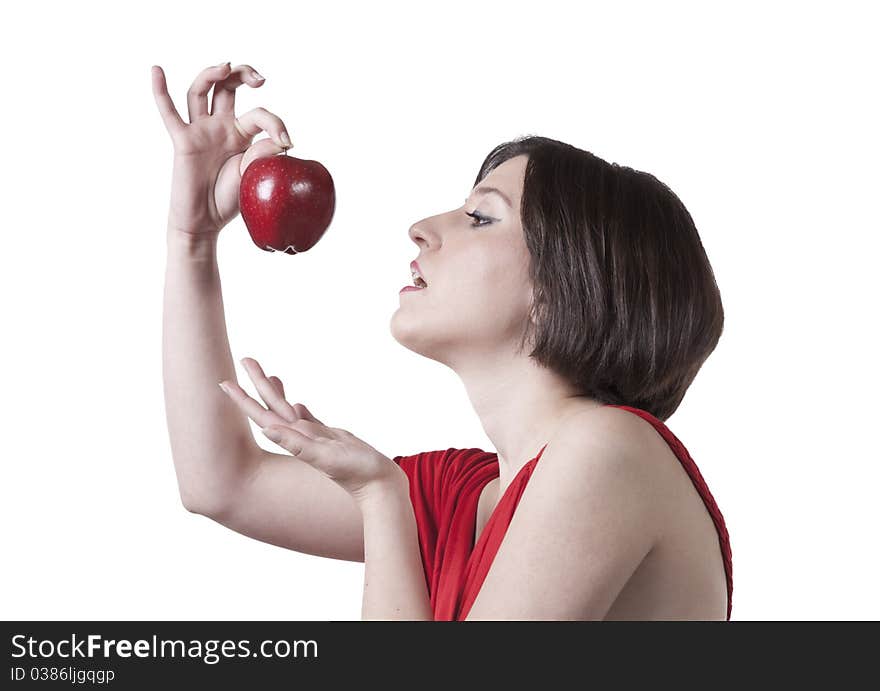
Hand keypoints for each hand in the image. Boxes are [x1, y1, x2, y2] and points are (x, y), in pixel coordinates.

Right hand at [151, 62, 292, 235]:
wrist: (206, 222)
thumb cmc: (229, 200)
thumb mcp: (253, 175)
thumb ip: (263, 155)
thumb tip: (280, 140)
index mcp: (242, 134)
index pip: (258, 115)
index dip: (275, 123)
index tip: (288, 142)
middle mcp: (221, 127)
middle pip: (227, 88)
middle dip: (243, 75)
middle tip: (259, 79)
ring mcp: (200, 131)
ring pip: (201, 92)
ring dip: (212, 75)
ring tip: (227, 67)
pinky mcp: (183, 141)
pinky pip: (169, 113)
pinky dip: (160, 91)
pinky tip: (157, 70)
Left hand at [219, 357, 404, 500]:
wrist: (379, 486)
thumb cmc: (357, 473)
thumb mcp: (327, 457)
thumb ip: (298, 445)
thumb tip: (267, 430)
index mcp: (297, 440)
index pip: (263, 416)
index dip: (244, 400)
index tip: (225, 382)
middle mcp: (301, 437)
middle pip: (273, 406)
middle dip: (258, 383)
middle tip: (246, 359)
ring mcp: (315, 437)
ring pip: (289, 410)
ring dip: (276, 393)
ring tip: (267, 375)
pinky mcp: (330, 438)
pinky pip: (308, 419)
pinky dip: (297, 409)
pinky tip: (293, 403)